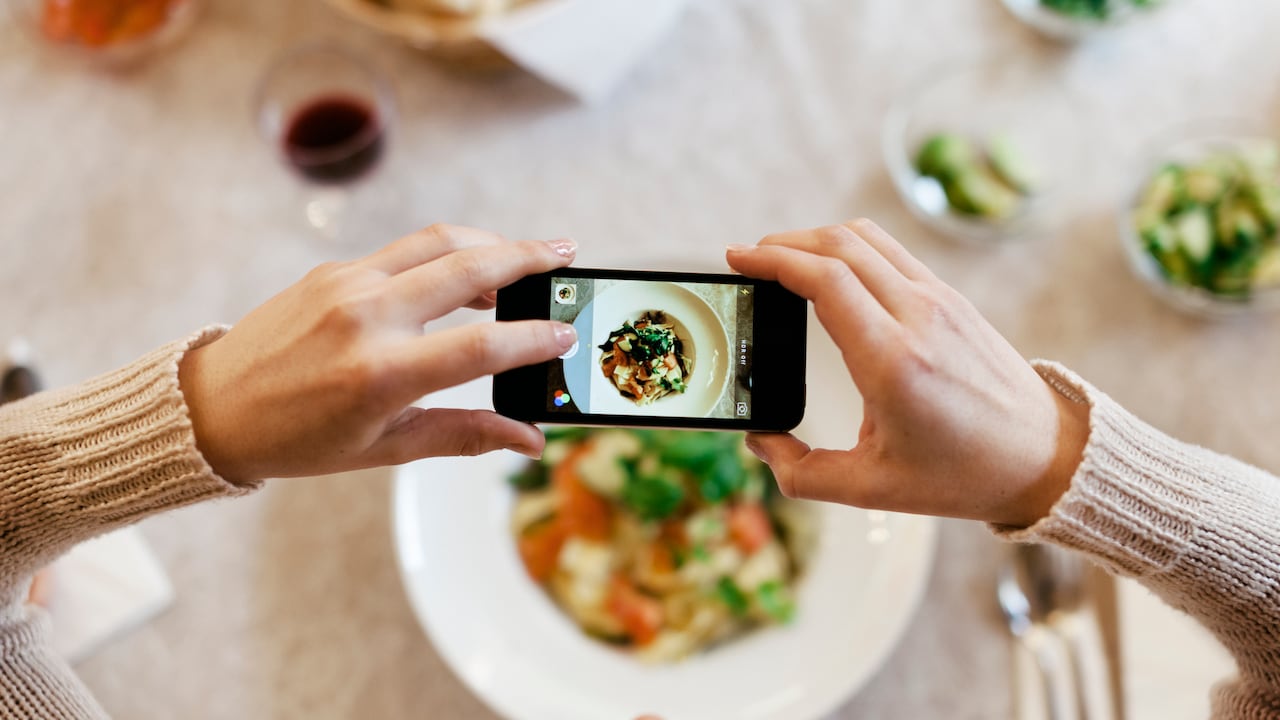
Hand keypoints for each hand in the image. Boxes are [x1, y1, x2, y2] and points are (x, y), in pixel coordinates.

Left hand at [178, 224, 577, 483]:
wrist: (212, 407)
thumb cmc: (298, 439)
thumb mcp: (385, 449)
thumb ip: (465, 436)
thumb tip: (530, 440)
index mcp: (381, 375)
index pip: (481, 346)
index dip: (533, 340)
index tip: (567, 335)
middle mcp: (367, 318)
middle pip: (470, 268)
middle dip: (529, 257)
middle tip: (568, 255)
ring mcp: (347, 285)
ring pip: (439, 242)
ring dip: (492, 242)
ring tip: (528, 255)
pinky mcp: (334, 269)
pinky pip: (404, 249)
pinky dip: (446, 253)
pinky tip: (467, 272)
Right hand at [726, 220, 1087, 526]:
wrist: (1046, 457)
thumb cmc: (962, 475)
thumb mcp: (871, 488)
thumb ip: (801, 473)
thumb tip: (760, 442)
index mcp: (893, 360)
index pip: (824, 279)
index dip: (772, 260)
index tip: (737, 259)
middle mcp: (918, 317)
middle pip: (838, 244)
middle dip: (783, 244)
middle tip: (748, 259)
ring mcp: (939, 300)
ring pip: (866, 238)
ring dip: (816, 239)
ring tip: (783, 260)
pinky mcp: (951, 298)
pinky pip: (891, 252)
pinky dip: (849, 248)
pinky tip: (831, 271)